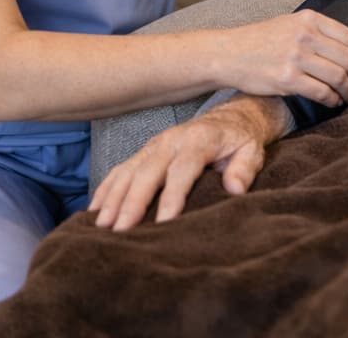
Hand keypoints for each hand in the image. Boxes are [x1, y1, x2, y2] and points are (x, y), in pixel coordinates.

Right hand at [90, 95, 289, 230]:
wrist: (231, 117)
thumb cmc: (241, 140)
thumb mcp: (252, 151)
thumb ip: (245, 169)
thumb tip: (235, 189)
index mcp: (201, 140)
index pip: (183, 169)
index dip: (173, 196)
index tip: (163, 224)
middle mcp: (173, 139)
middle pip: (149, 170)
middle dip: (133, 201)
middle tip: (120, 231)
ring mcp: (156, 144)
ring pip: (129, 170)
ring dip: (114, 197)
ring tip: (101, 226)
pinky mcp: (146, 150)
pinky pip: (121, 168)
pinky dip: (106, 188)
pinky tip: (94, 210)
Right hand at [224, 9, 347, 102]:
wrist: (228, 53)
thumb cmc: (260, 40)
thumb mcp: (291, 23)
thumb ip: (317, 31)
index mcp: (310, 19)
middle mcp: (306, 35)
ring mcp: (296, 57)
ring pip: (339, 76)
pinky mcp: (287, 79)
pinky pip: (322, 92)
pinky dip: (333, 99)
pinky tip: (334, 102)